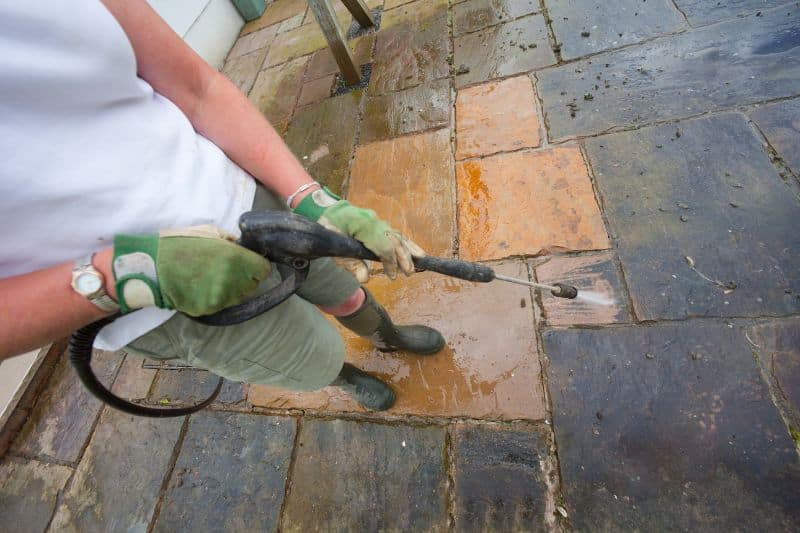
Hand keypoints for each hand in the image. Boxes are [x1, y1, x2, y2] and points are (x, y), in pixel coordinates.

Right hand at [112, 225, 269, 315]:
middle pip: (253, 284)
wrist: (151, 267)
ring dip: (232, 288)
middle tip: (229, 268)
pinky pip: (221, 304)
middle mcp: (231, 281)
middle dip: (246, 277)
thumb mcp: (210, 233)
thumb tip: (245, 249)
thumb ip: (232, 243)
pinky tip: (202, 286)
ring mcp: (219, 298)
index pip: (263, 270)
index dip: (258, 266)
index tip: (251, 263)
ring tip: (213, 277)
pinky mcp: (208, 310)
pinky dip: (216, 297)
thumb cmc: (180, 245)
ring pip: (238, 296)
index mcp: (235, 259)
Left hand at [293, 187, 424, 278]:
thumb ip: (350, 263)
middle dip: (403, 257)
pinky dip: (406, 243)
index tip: (392, 276)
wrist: (328, 210)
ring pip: (397, 236)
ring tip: (420, 262)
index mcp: (363, 224)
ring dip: (408, 250)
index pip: (383, 245)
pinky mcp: (380, 224)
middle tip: (409, 273)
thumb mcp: (334, 248)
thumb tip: (365, 278)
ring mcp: (378, 221)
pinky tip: (416, 252)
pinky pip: (395, 234)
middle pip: (394, 240)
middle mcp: (374, 220)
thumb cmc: (330, 230)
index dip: (390, 262)